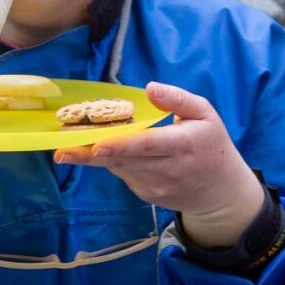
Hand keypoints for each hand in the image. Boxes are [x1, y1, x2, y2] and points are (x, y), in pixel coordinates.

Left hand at [53, 82, 265, 248]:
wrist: (221, 192)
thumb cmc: (211, 145)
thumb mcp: (205, 114)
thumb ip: (178, 99)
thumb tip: (150, 88)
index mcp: (184, 145)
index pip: (148, 145)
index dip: (121, 145)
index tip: (97, 144)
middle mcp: (169, 170)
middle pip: (125, 161)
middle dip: (91, 155)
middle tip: (63, 150)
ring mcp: (157, 187)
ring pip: (120, 169)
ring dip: (95, 158)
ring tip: (70, 148)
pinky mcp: (148, 196)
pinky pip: (125, 175)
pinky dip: (113, 163)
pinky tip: (106, 152)